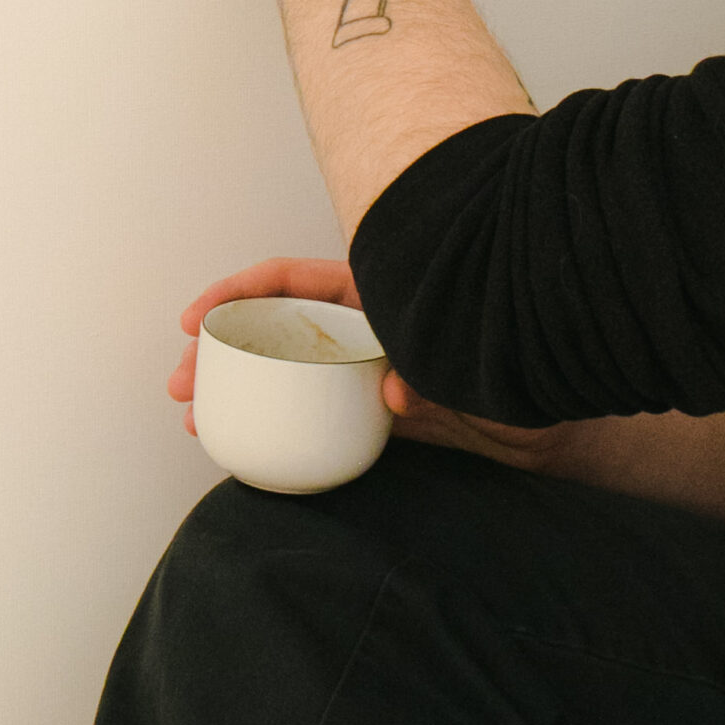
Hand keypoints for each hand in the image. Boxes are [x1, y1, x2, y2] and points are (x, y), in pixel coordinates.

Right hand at [169, 256, 578, 477]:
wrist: (547, 420)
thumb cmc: (513, 364)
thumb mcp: (467, 355)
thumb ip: (428, 366)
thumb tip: (391, 394)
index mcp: (372, 292)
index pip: (289, 278)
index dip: (236, 292)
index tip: (195, 319)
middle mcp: (357, 326)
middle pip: (269, 325)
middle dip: (213, 349)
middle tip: (178, 382)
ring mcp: (356, 370)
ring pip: (278, 371)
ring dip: (231, 389)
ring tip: (193, 418)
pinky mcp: (364, 413)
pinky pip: (305, 413)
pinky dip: (271, 425)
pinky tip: (238, 447)